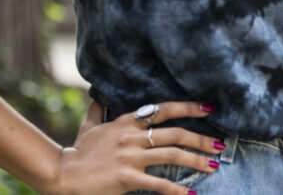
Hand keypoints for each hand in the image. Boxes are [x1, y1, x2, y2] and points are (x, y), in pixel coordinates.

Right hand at [48, 100, 224, 194]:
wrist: (62, 174)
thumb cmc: (76, 153)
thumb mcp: (88, 128)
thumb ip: (97, 112)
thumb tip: (97, 96)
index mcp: (126, 122)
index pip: (163, 109)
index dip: (189, 107)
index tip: (209, 108)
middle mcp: (131, 136)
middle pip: (176, 133)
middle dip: (202, 139)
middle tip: (220, 145)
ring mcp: (130, 157)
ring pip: (173, 155)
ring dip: (197, 160)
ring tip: (213, 166)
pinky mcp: (127, 178)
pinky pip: (159, 184)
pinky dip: (177, 190)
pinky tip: (190, 194)